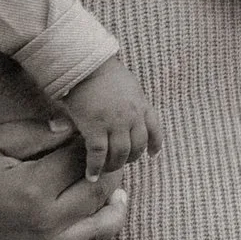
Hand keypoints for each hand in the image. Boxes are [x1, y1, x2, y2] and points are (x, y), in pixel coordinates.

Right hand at [0, 118, 132, 239]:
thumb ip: (34, 133)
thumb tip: (72, 129)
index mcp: (34, 186)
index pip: (82, 160)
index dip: (90, 145)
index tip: (91, 138)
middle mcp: (45, 223)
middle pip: (99, 194)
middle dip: (110, 173)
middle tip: (110, 162)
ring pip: (100, 232)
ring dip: (113, 210)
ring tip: (113, 194)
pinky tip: (89, 236)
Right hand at [55, 51, 158, 176]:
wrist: (84, 64)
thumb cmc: (103, 71)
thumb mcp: (128, 84)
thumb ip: (133, 99)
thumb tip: (136, 108)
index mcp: (141, 104)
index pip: (155, 129)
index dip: (155, 145)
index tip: (152, 154)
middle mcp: (132, 116)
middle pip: (138, 147)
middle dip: (131, 158)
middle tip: (121, 162)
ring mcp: (115, 123)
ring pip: (121, 154)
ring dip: (114, 165)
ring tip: (106, 170)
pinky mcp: (95, 128)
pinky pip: (98, 154)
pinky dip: (95, 167)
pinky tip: (91, 175)